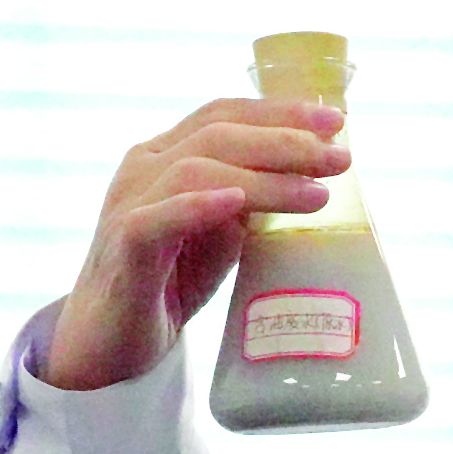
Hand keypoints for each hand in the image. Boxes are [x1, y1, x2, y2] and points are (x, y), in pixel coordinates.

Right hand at [44, 97, 349, 390]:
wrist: (112, 341)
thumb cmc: (170, 279)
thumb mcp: (221, 230)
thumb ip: (251, 199)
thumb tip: (312, 176)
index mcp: (166, 155)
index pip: (224, 116)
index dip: (280, 113)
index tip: (337, 124)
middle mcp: (143, 169)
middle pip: (216, 135)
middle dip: (284, 142)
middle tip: (340, 160)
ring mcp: (128, 205)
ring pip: (195, 171)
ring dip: (262, 179)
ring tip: (317, 196)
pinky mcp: (122, 249)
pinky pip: (155, 220)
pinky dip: (196, 207)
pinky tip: (236, 204)